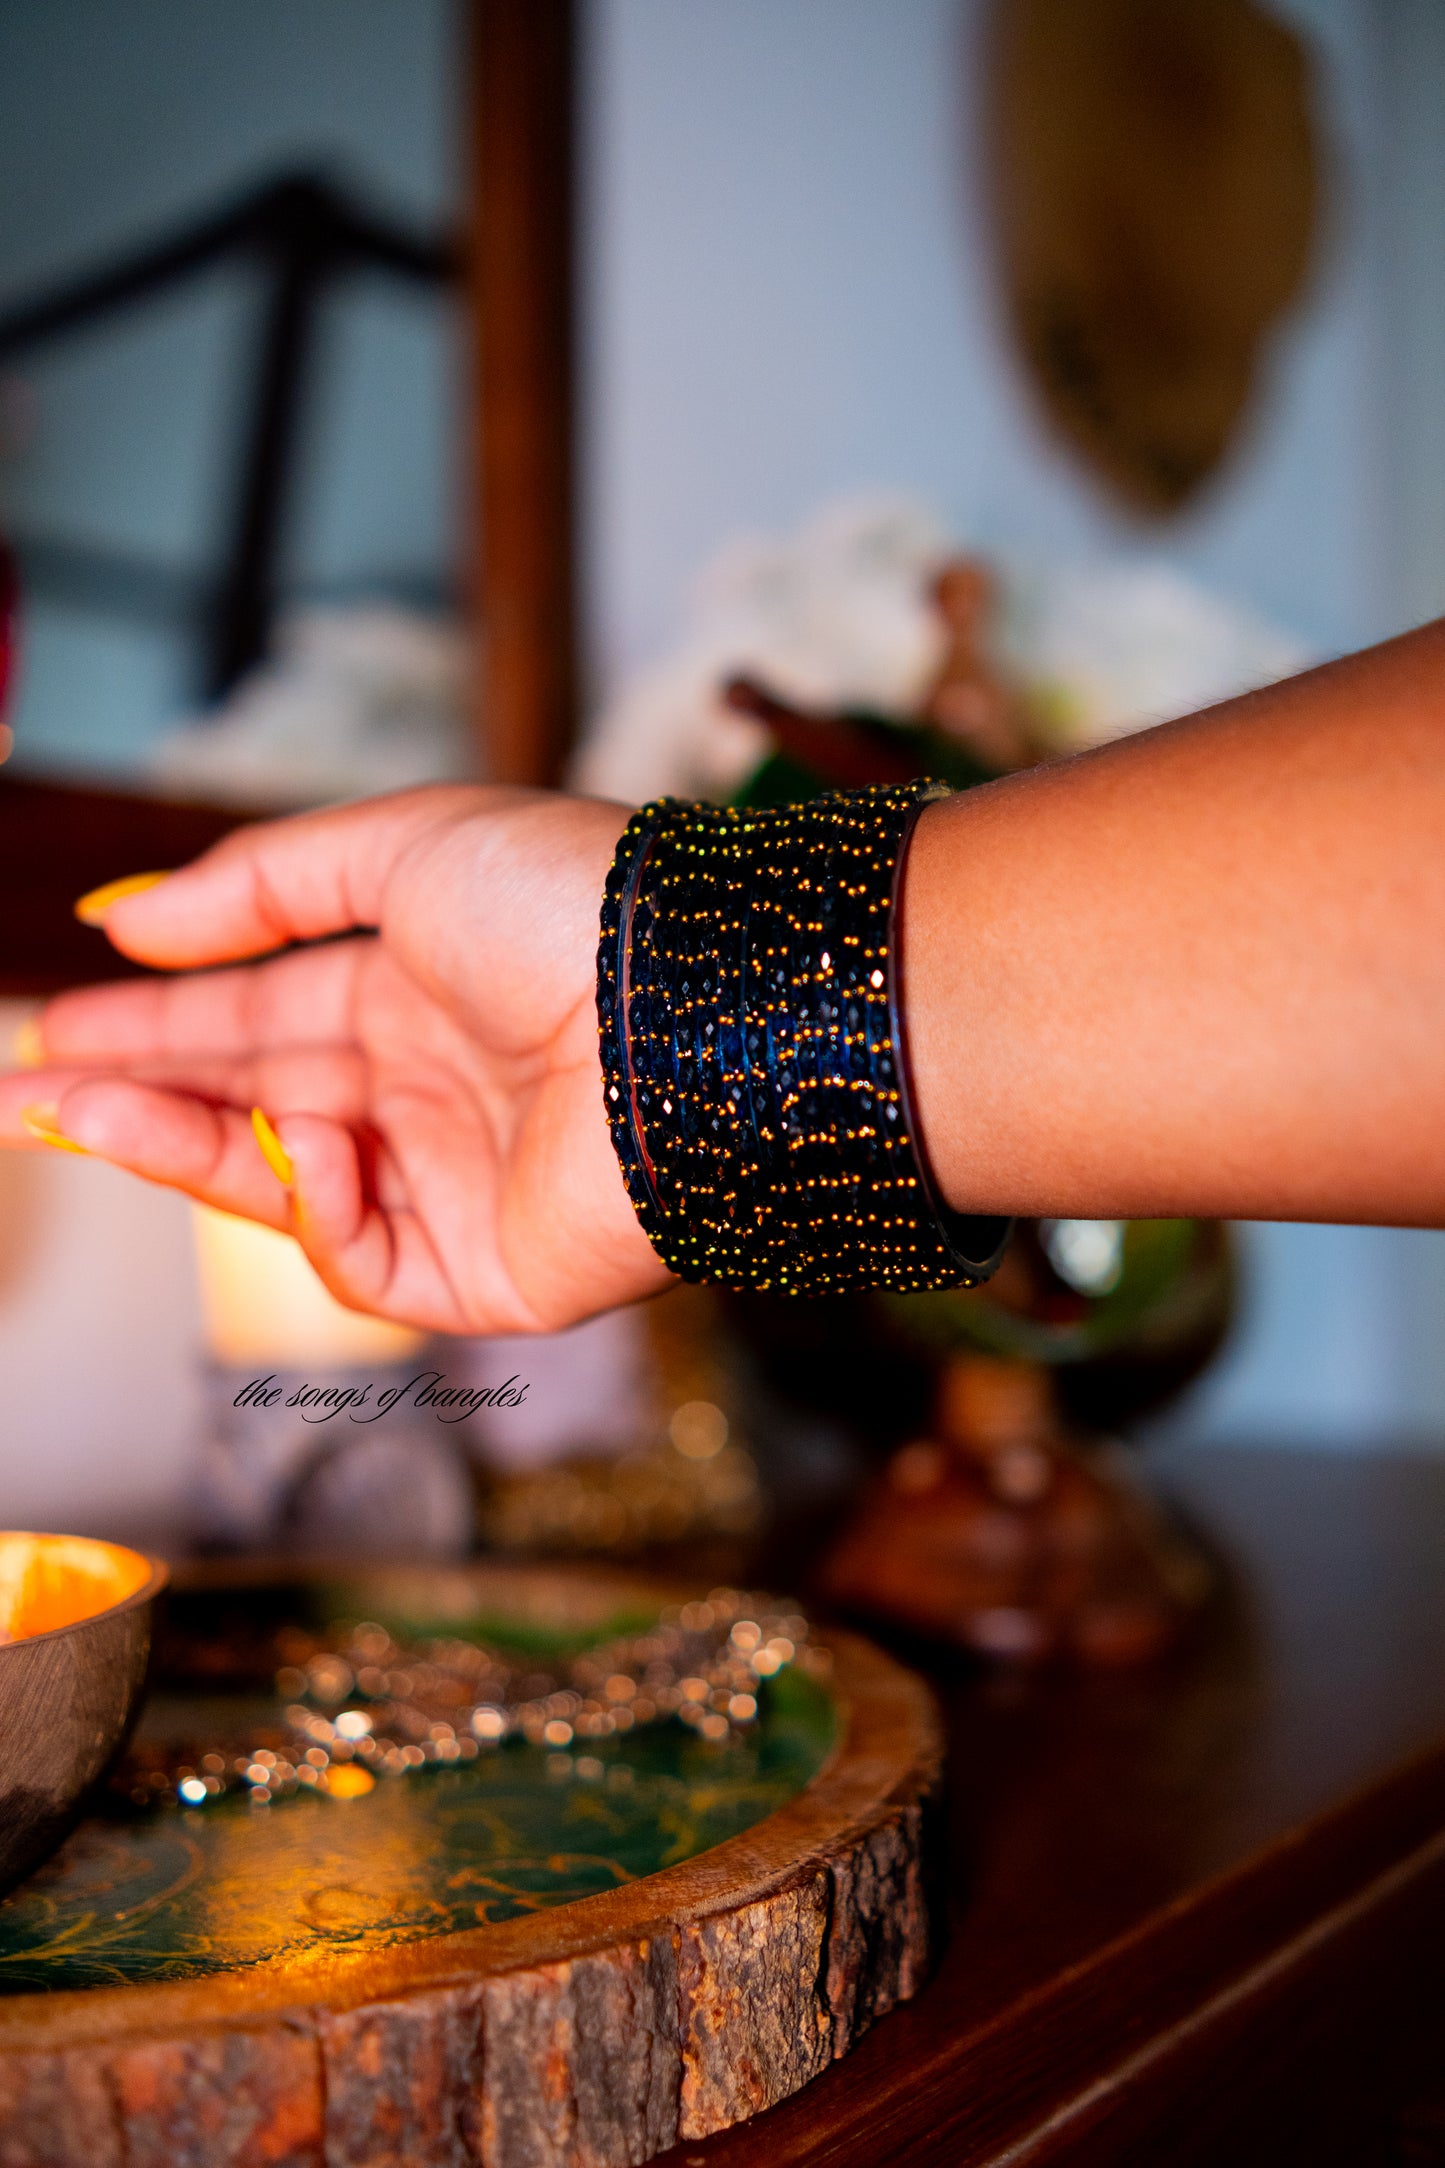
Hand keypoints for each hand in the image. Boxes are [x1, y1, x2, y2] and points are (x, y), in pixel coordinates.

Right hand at [0, 786, 671, 1333]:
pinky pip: (360, 1255)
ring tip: (79, 1108)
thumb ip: (259, 887)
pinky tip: (311, 1134)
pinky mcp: (490, 1274)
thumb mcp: (401, 850)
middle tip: (25, 1093)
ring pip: (286, 1182)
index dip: (158, 1024)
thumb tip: (127, 913)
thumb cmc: (568, 906)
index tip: (58, 1026)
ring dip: (181, 1145)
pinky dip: (316, 1198)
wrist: (691, 1007)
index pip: (263, 1017)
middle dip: (136, 1096)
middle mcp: (435, 1089)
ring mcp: (461, 1184)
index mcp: (423, 991)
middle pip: (256, 1103)